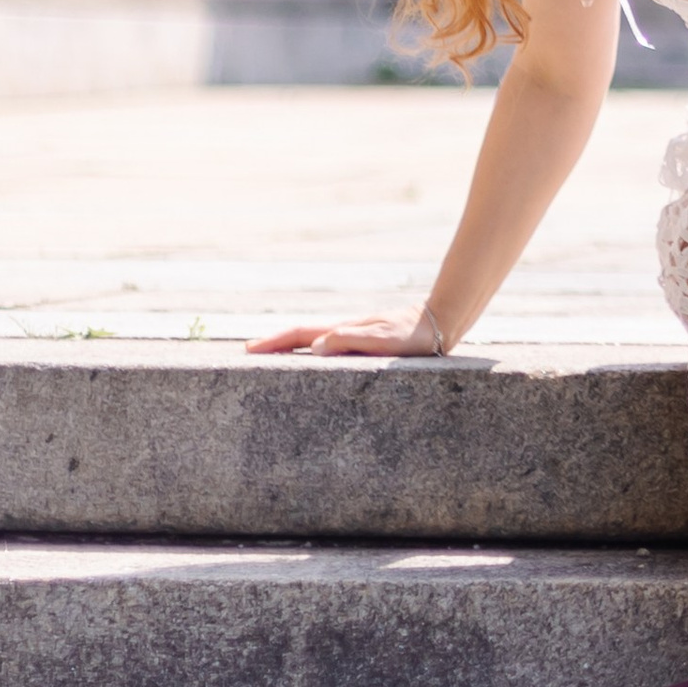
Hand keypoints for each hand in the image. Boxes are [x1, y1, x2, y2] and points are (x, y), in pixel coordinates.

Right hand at [248, 304, 446, 357]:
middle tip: (248, 356)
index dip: (273, 343)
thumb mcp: (381, 340)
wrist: (439, 323)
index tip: (248, 351)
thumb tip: (316, 348)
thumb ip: (349, 341)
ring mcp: (354, 337)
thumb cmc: (412, 335)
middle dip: (275, 346)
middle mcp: (345, 332)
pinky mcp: (366, 344)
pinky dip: (312, 354)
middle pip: (302, 338)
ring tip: (271, 361)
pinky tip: (313, 363)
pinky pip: (330, 350)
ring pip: (314, 343)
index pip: (300, 336)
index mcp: (343, 331)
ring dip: (291, 350)